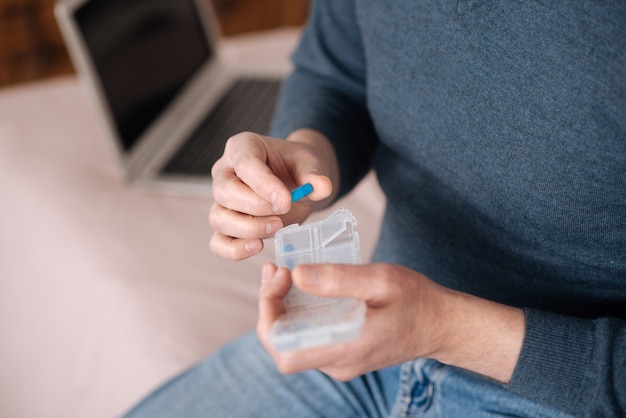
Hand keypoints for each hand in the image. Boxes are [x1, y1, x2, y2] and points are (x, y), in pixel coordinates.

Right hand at [209, 129, 338, 259]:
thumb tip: (322, 187)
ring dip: (248, 228)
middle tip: (283, 211)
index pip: (245, 164)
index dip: (264, 185)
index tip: (286, 200)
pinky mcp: (226, 224)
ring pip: (218, 217)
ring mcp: (221, 200)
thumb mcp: (310, 164)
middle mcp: (225, 171)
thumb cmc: (297, 167)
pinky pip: (218, 242)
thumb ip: (315, 175)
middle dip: (255, 206)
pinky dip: (234, 250)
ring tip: (278, 227)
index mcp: (243, 147)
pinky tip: (258, 246)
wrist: (296, 183)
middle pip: (224, 190)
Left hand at [257, 263, 524, 382]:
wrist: (441, 324)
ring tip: (285, 272)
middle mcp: (338, 363)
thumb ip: (339, 279)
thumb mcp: (381, 280)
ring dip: (281, 309)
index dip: (269, 316)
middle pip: (281, 348)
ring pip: (292, 343)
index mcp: (347, 348)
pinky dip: (297, 314)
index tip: (281, 277)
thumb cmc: (416, 300)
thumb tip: (297, 274)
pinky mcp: (342, 353)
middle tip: (276, 270)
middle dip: (270, 308)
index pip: (285, 351)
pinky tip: (301, 287)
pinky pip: (307, 338)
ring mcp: (339, 361)